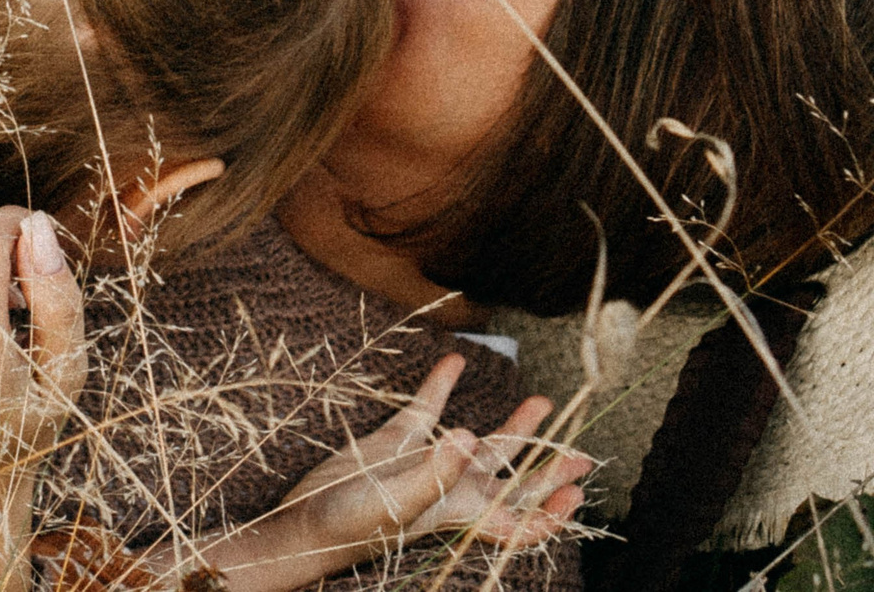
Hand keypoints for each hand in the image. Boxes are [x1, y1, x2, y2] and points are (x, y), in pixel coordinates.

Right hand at [241, 356, 590, 585]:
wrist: (306, 518)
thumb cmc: (353, 525)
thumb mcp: (397, 501)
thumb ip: (435, 470)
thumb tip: (469, 435)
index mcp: (462, 512)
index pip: (521, 522)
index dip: (553, 512)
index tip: (575, 488)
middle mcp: (454, 489)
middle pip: (514, 482)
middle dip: (548, 468)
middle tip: (580, 452)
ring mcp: (428, 463)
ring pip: (483, 445)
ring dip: (515, 428)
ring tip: (542, 403)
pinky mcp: (398, 440)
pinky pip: (428, 409)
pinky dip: (442, 385)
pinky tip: (454, 361)